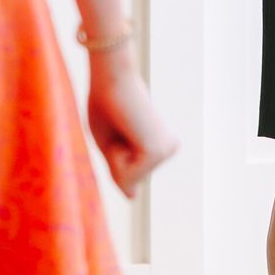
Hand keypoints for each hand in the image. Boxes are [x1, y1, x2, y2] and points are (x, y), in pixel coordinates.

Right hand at [86, 48, 177, 199]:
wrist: (112, 78)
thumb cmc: (106, 105)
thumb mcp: (109, 146)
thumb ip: (121, 171)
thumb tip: (133, 196)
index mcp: (158, 146)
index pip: (128, 178)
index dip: (111, 157)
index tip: (116, 126)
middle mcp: (168, 149)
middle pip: (129, 181)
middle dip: (113, 158)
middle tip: (117, 126)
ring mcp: (167, 151)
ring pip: (128, 180)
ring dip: (115, 157)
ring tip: (121, 125)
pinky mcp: (159, 152)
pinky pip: (127, 176)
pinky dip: (117, 157)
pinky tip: (125, 129)